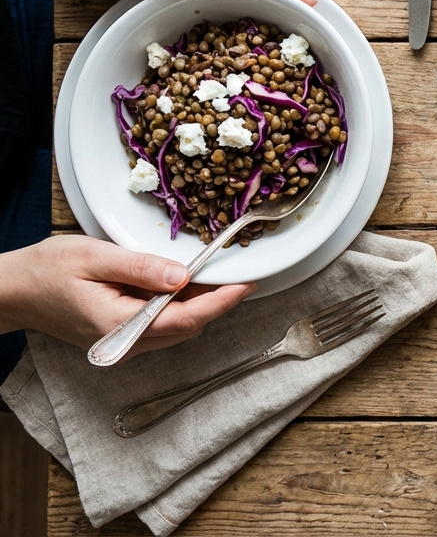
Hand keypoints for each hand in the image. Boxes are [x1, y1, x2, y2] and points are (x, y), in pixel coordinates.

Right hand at [0, 235, 255, 358]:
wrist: (12, 291)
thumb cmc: (47, 270)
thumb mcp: (94, 257)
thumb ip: (141, 268)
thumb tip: (184, 275)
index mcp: (120, 325)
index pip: (185, 319)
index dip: (222, 302)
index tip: (248, 283)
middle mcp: (125, 343)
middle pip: (188, 327)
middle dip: (218, 301)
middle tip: (239, 272)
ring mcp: (123, 344)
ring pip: (177, 329)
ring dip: (200, 304)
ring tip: (217, 273)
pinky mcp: (121, 337)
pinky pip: (162, 326)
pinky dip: (179, 306)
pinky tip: (184, 283)